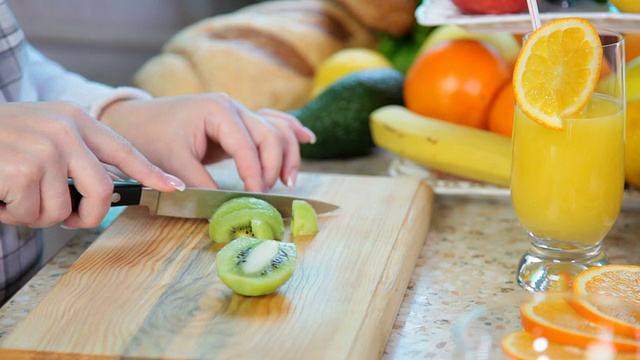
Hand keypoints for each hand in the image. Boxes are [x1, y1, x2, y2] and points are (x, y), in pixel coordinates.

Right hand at [0, 102, 184, 227]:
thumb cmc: (0, 142)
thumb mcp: (43, 135)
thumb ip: (75, 157)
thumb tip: (104, 194)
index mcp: (74, 120)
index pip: (123, 148)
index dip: (150, 171)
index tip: (174, 186)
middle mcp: (64, 129)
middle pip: (101, 190)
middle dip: (88, 215)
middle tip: (70, 219)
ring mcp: (45, 148)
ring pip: (62, 209)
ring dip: (37, 214)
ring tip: (15, 194)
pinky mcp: (23, 168)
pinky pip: (34, 213)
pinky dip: (14, 214)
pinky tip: (0, 194)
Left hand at [99, 93, 315, 191]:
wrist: (134, 121)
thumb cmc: (150, 137)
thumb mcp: (172, 163)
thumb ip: (201, 184)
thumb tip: (225, 208)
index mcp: (217, 111)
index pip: (247, 145)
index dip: (255, 174)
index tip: (256, 197)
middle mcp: (233, 106)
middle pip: (271, 134)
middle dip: (274, 165)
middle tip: (267, 193)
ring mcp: (238, 112)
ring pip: (277, 129)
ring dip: (287, 154)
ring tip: (287, 181)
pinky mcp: (239, 122)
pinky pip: (272, 122)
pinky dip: (291, 130)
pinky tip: (308, 139)